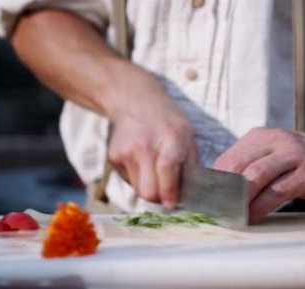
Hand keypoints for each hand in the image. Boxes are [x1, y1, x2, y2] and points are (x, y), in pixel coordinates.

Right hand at [107, 71, 197, 208]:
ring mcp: (126, 151)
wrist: (134, 100)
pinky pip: (128, 180)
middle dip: (159, 199)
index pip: (168, 180)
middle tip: (166, 194)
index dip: (171, 197)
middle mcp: (145, 146)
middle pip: (149, 193)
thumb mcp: (188, 137)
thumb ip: (190, 166)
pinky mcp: (113, 156)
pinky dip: (138, 178)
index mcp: (170, 141)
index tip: (174, 203)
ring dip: (149, 188)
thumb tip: (191, 196)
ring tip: (155, 171)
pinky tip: (142, 162)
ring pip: (138, 190)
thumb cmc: (168, 121)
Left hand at [213, 128, 304, 221]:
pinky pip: (277, 192)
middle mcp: (277, 142)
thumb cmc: (304, 159)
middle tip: (214, 209)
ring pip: (255, 176)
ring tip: (229, 215)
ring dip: (239, 199)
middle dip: (223, 190)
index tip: (207, 198)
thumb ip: (251, 163)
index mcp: (262, 136)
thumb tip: (220, 188)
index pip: (229, 156)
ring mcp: (294, 157)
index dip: (215, 179)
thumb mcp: (275, 152)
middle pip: (238, 164)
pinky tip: (251, 217)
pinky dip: (260, 206)